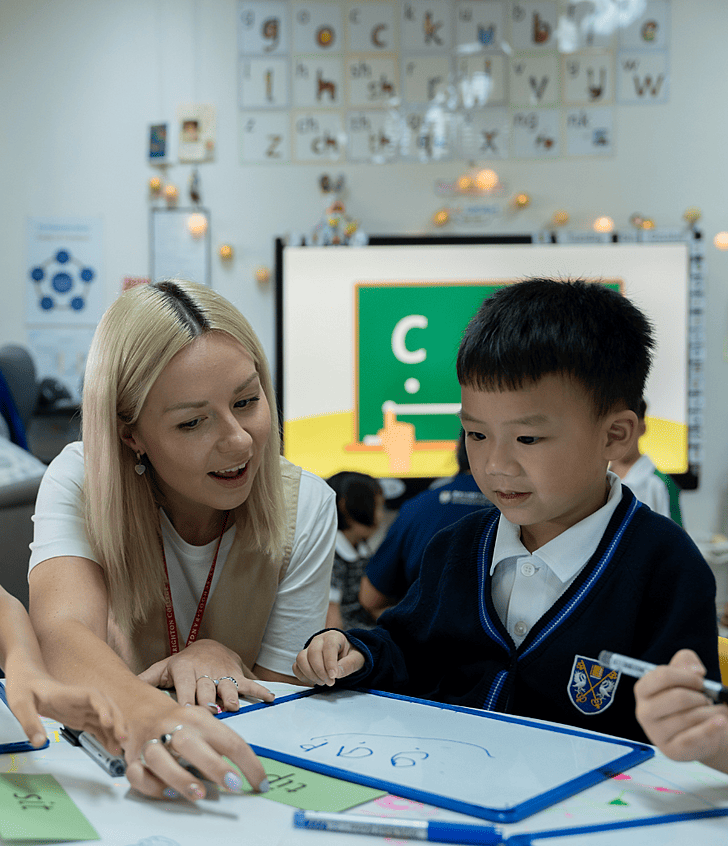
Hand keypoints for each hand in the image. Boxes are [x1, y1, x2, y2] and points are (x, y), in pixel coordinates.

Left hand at [5, 670, 125, 752]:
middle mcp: (83, 700)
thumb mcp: (22, 705)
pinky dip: (106, 737)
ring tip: (119, 750)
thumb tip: (39, 742)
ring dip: (115, 732)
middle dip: (118, 721)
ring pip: (106, 719)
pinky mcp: (81, 718)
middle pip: (108, 707)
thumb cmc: (26, 689)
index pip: (95, 697)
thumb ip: (30, 723)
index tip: (108, 722)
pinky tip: (110, 748)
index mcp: (72, 693)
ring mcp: (84, 709)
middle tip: (123, 738)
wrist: (27, 684)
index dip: (104, 709)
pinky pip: (98, 727)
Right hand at [124, 698, 267, 800]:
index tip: (260, 782)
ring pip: (160, 759)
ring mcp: (151, 742)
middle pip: (191, 743)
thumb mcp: (203, 722)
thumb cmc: (179, 721)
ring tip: (199, 795)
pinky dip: (152, 786)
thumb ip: (220, 743)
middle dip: (214, 765)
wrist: (139, 707)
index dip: (247, 761)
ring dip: (180, 777)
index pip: (228, 738)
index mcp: (198, 718)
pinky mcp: (134, 758)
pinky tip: (167, 793)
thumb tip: (244, 769)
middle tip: (235, 784)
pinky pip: (138, 774)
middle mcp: (173, 727)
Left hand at [138, 639, 273, 711]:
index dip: (185, 698)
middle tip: (210, 713)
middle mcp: (204, 671)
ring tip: (232, 707)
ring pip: (227, 685)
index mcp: (184, 670)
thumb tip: (118, 693)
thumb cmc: (181, 664)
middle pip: (206, 688)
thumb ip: (144, 681)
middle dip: (208, 700)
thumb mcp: (162, 669)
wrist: (207, 645)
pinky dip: (260, 690)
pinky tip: (270, 698)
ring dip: (230, 696)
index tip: (185, 712)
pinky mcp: (237, 674)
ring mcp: (223, 673)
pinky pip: (249, 683)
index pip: (184, 685)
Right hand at [292, 630, 364, 685]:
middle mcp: (319, 640)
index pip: (329, 647)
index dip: (330, 663)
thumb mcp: (357, 658)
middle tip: (330, 682)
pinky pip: (296, 666)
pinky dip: (302, 676)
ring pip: (301, 659)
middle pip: (313, 653)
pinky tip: (315, 680)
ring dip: (310, 674)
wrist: (344, 654)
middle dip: (320, 671)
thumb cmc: (350, 655)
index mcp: (334, 636)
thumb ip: (349, 665)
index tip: (334, 676)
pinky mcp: (303, 658)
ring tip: (322, 682)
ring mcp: (309, 648)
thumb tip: (336, 674)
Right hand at [634, 649, 727, 762]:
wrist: (698, 733)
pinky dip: (710, 729)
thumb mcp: (684, 676)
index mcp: (643, 690)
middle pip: (678, 697)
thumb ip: (686, 662)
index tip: (700, 681)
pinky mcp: (671, 751)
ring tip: (714, 713)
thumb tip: (694, 671)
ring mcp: (655, 733)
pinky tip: (721, 722)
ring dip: (710, 712)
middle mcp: (643, 712)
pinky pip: (693, 738)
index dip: (686, 676)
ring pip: (690, 717)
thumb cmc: (688, 701)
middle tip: (706, 700)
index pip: (662, 676)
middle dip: (700, 697)